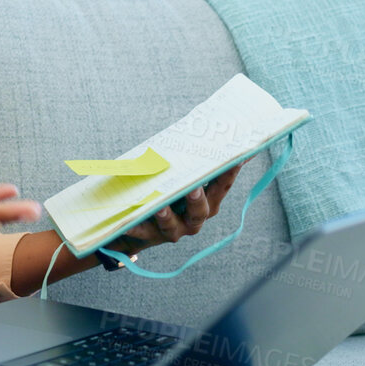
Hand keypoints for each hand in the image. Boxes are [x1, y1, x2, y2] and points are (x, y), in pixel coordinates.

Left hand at [103, 163, 240, 257]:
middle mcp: (194, 219)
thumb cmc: (171, 193)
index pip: (222, 186)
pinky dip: (136, 227)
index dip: (230, 173)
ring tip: (159, 207)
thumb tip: (216, 130)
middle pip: (200, 211)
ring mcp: (174, 230)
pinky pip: (142, 232)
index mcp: (208, 202)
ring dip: (167, 216)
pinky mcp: (151, 236)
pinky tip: (129, 223)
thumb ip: (196, 159)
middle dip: (197, 200)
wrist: (144, 226)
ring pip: (172, 225)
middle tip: (193, 188)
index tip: (235, 158)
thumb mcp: (185, 177)